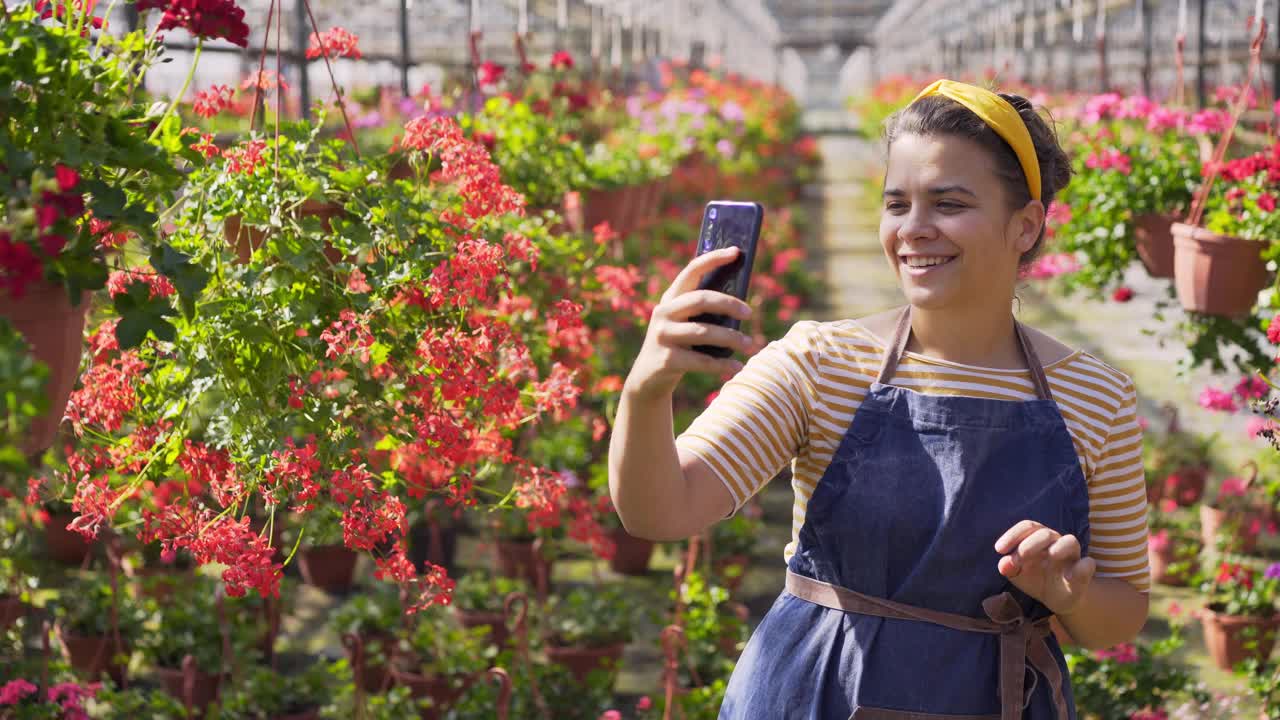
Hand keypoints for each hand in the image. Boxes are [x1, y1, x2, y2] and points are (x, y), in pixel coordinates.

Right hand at [622, 247, 761, 400]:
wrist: (648, 379)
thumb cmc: (678, 345)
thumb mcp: (685, 323)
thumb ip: (704, 312)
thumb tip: (742, 305)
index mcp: (671, 298)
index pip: (691, 271)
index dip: (713, 259)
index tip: (736, 252)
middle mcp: (663, 312)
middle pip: (701, 299)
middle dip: (728, 303)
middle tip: (749, 313)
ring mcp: (662, 336)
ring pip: (703, 332)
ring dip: (731, 338)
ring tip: (750, 344)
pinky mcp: (666, 359)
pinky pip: (701, 361)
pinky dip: (722, 364)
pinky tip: (737, 366)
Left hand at [994, 520, 1094, 615]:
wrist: (1059, 599)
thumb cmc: (1036, 580)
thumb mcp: (1018, 576)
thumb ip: (1010, 568)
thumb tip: (1002, 565)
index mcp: (1038, 540)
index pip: (1027, 527)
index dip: (1012, 535)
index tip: (999, 549)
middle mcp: (1055, 543)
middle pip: (1045, 533)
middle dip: (1031, 543)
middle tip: (1020, 556)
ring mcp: (1071, 556)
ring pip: (1070, 541)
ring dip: (1059, 547)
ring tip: (1051, 556)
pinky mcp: (1084, 572)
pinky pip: (1088, 563)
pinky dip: (1082, 567)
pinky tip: (1069, 577)